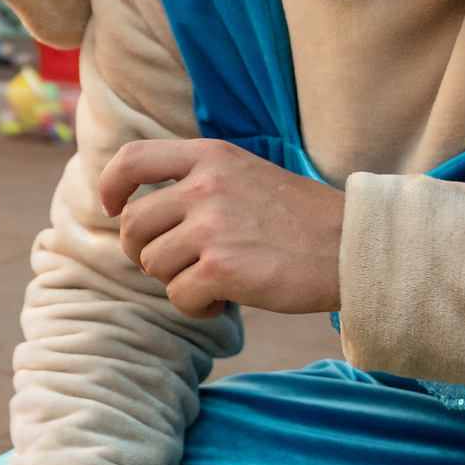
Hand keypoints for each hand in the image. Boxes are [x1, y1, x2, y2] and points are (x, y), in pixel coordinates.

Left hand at [97, 138, 343, 317]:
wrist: (354, 247)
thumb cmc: (299, 218)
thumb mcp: (244, 173)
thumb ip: (197, 180)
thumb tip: (137, 206)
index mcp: (209, 157)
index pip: (131, 160)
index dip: (111, 186)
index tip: (111, 208)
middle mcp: (204, 186)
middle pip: (132, 224)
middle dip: (144, 251)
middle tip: (178, 264)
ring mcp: (212, 227)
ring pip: (152, 263)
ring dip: (176, 281)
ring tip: (214, 281)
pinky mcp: (223, 268)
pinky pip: (177, 296)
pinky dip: (196, 307)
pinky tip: (224, 301)